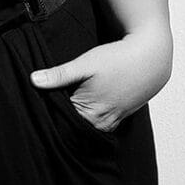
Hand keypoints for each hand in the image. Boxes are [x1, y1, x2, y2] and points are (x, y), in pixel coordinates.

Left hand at [30, 29, 171, 134]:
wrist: (151, 58)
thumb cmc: (118, 59)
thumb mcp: (85, 64)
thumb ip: (59, 75)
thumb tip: (33, 80)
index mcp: (89, 114)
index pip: (59, 123)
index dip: (46, 113)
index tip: (35, 106)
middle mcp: (100, 124)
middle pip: (70, 126)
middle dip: (58, 116)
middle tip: (44, 103)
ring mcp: (110, 123)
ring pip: (83, 125)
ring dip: (72, 116)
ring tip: (64, 101)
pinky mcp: (117, 119)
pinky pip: (95, 123)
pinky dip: (85, 115)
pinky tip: (81, 102)